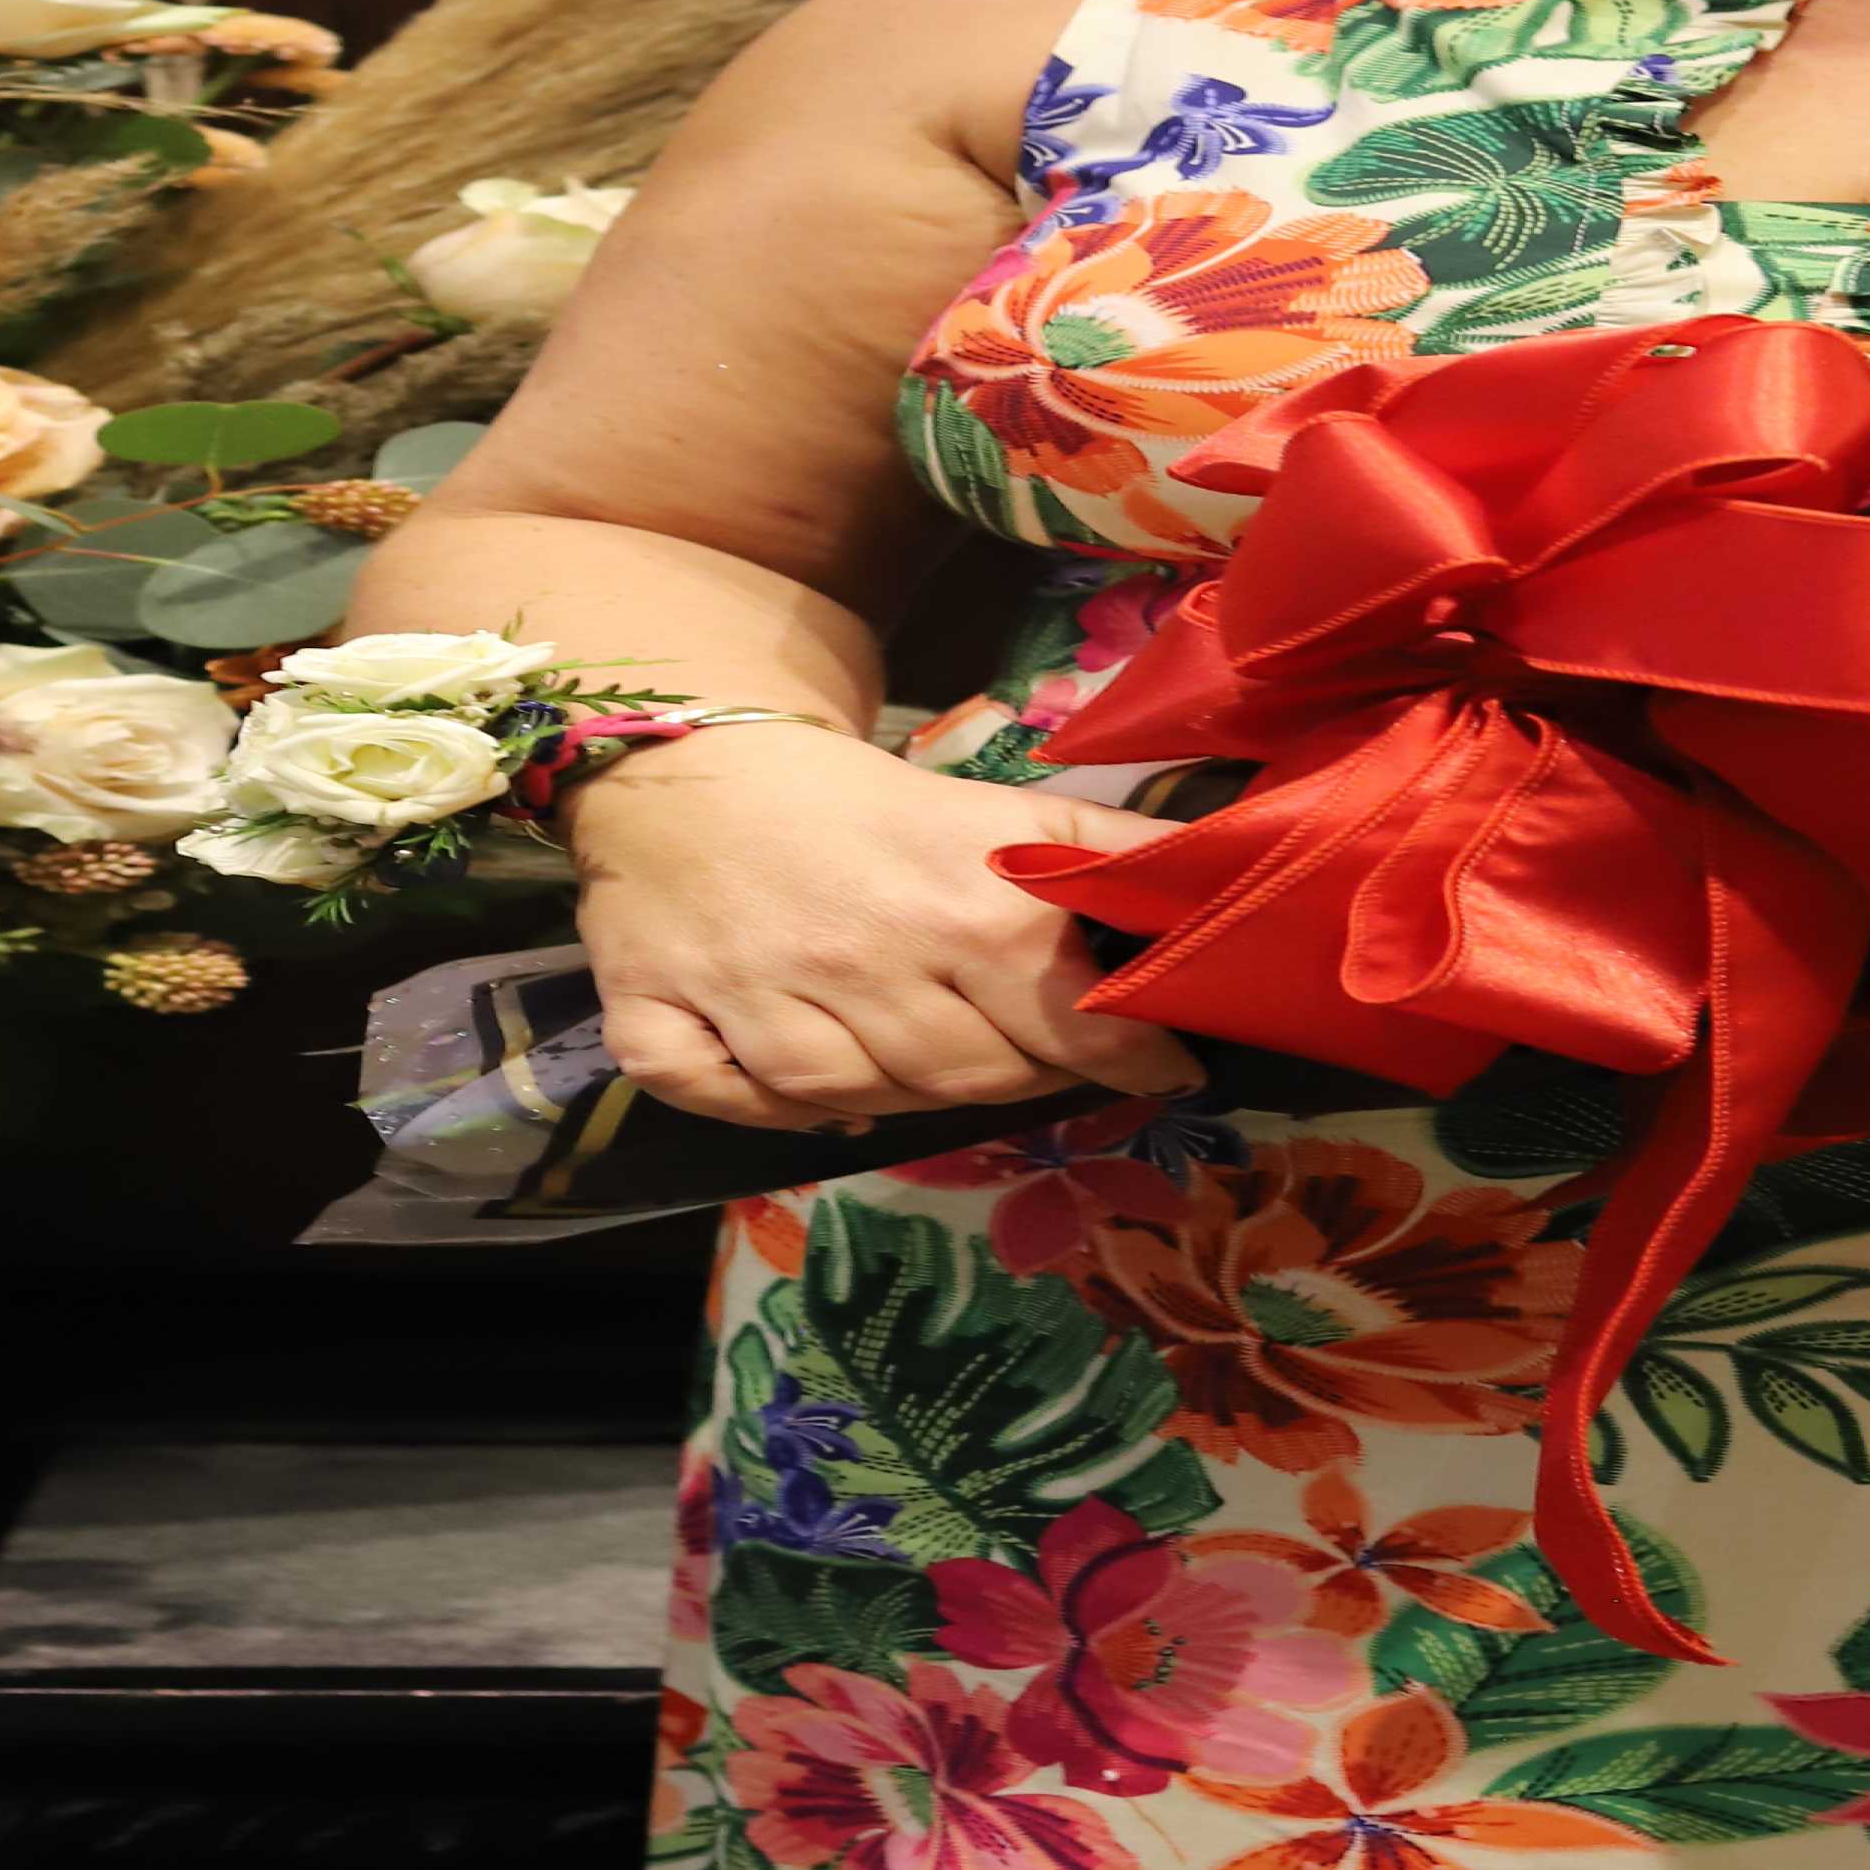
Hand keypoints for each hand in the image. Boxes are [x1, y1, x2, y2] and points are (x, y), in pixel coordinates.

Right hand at [559, 717, 1213, 1133]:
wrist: (688, 760)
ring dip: (906, 1093)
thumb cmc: (862, 800)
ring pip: (862, 1101)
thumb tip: (1214, 868)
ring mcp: (751, 1000)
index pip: (1072, 1022)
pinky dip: (771, 1109)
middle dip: (1027, 1075)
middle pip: (974, 1078)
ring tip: (924, 1052)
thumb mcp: (994, 806)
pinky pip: (735, 1105)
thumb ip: (1101, 847)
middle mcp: (861, 960)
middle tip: (1037, 1053)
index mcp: (958, 906)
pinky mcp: (655, 1024)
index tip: (1164, 1063)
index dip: (1130, 1054)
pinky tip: (807, 1081)